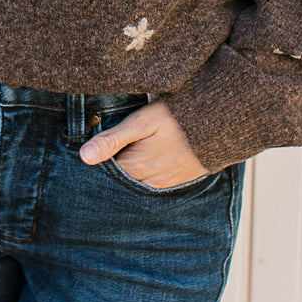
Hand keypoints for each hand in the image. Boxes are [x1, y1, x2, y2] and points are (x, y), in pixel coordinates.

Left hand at [78, 99, 210, 187]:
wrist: (217, 122)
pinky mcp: (179, 181)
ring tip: (129, 155)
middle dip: (114, 170)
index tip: (92, 152)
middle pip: (122, 182)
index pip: (107, 174)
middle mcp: (150, 182)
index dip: (99, 163)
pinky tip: (146, 161)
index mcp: (137, 168)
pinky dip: (146, 176)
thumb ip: (112, 139)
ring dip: (131, 173)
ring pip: (138, 184)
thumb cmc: (175, 117)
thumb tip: (84, 157)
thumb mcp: (141, 122)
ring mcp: (166, 183)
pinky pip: (155, 184)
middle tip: (111, 153)